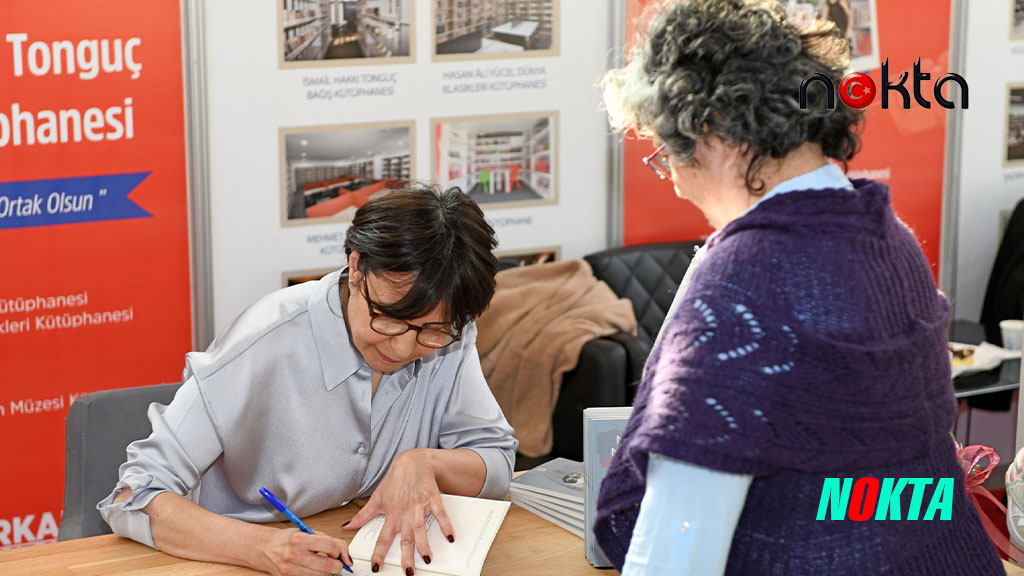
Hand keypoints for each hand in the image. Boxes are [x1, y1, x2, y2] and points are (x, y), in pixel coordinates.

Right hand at [259, 527, 351, 575]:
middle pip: (327, 566)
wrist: (265, 549)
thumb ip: (329, 541)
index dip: (338, 550)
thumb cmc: (287, 539)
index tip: (336, 552)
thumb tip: (347, 557)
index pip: (330, 547)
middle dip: (337, 565)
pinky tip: (313, 570)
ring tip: (322, 565)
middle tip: (334, 561)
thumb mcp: (308, 533)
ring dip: (327, 572)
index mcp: (299, 539)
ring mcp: (290, 570)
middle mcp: (293, 555)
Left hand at [343, 449, 454, 574]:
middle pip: (405, 539)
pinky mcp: (432, 499)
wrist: (412, 462)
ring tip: (427, 559)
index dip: (378, 554)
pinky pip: (440, 514)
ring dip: (424, 545)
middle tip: (409, 572)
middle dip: (406, 557)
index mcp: (390, 514)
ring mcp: (419, 506)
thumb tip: (347, 526)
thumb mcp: (377, 498)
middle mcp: (404, 513)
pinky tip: (450, 537)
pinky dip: (446, 526)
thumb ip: (363, 516)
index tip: (376, 567)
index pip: (383, 538)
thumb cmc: (395, 480)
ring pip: (421, 529)